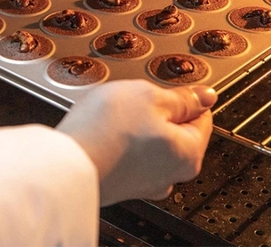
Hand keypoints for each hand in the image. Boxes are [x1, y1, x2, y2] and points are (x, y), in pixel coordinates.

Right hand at [57, 79, 216, 205]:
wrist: (65, 163)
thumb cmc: (107, 131)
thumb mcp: (150, 96)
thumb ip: (183, 97)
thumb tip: (206, 97)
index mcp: (188, 154)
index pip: (202, 117)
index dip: (184, 96)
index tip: (167, 87)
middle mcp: (170, 175)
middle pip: (174, 131)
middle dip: (157, 110)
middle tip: (135, 99)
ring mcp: (143, 182)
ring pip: (149, 141)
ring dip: (136, 124)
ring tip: (115, 114)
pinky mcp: (120, 182)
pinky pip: (128, 152)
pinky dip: (120, 139)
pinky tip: (104, 130)